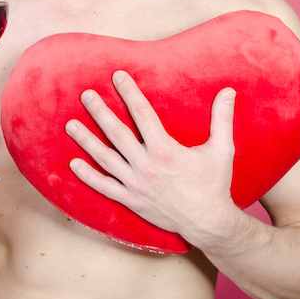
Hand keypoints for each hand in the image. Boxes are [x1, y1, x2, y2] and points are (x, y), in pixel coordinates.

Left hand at [65, 70, 238, 241]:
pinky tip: (73, 164)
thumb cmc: (215, 184)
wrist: (208, 222)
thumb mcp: (222, 149)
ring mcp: (136, 184)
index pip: (142, 114)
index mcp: (166, 150)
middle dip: (100, 112)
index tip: (117, 76)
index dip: (129, 93)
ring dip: (86, 140)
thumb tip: (229, 91)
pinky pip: (105, 187)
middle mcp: (146, 166)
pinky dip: (88, 176)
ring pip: (105, 159)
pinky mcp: (131, 200)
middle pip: (117, 133)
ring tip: (70, 124)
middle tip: (85, 95)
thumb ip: (222, 118)